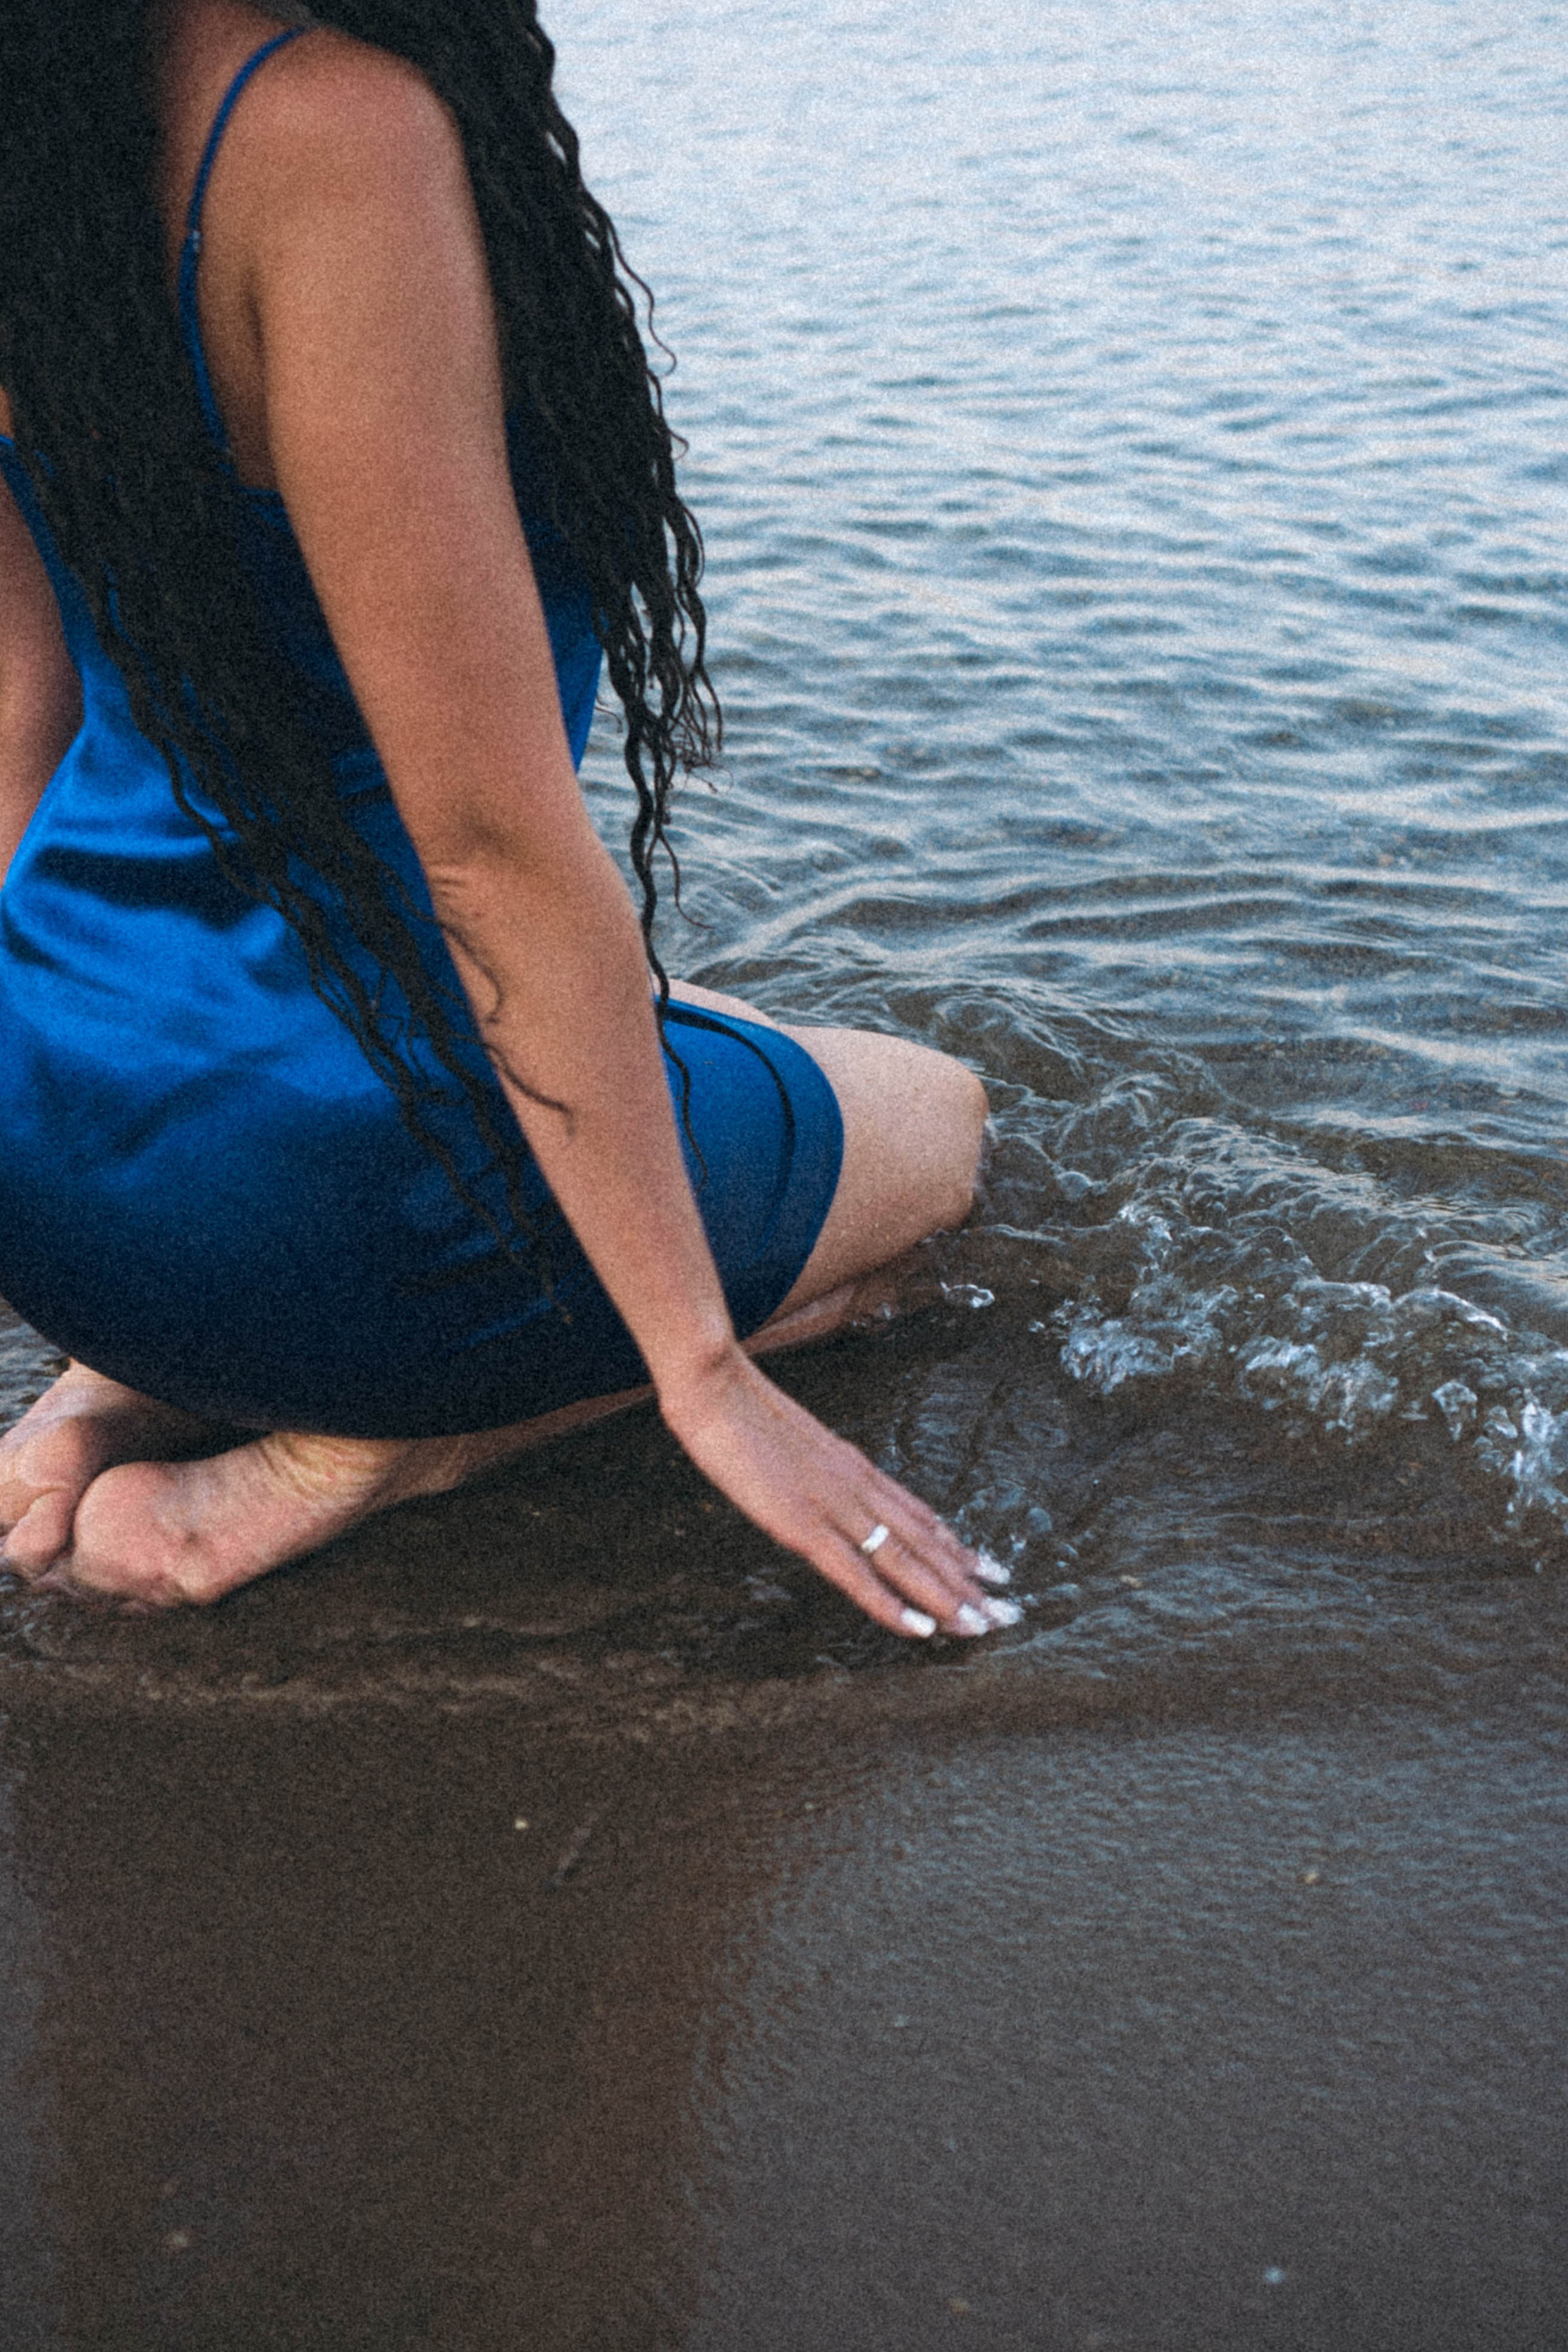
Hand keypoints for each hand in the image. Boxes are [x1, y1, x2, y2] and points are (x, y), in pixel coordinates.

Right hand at [659, 1346, 1016, 1637]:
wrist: (716, 1383)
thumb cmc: (741, 1410)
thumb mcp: (793, 1443)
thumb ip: (818, 1469)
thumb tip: (827, 1489)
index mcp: (856, 1468)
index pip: (920, 1515)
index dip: (957, 1547)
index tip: (989, 1570)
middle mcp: (859, 1487)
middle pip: (926, 1541)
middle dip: (968, 1580)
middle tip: (1008, 1611)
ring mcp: (835, 1506)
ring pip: (906, 1560)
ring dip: (947, 1597)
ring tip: (983, 1626)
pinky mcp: (804, 1525)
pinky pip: (857, 1574)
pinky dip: (892, 1604)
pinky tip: (920, 1629)